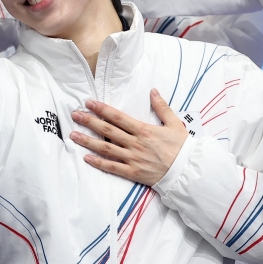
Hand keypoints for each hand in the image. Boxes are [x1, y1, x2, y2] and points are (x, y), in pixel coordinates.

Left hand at [69, 89, 187, 185]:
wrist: (188, 171)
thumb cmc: (182, 147)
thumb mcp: (174, 124)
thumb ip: (162, 107)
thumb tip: (153, 91)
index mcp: (144, 130)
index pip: (118, 117)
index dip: (102, 109)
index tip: (89, 103)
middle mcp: (135, 143)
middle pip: (107, 131)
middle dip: (89, 122)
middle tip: (75, 115)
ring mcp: (133, 159)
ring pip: (106, 149)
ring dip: (88, 142)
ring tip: (74, 135)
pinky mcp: (133, 173)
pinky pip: (113, 168)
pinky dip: (99, 163)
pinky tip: (86, 158)